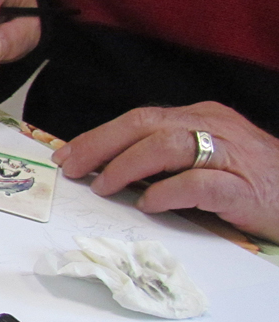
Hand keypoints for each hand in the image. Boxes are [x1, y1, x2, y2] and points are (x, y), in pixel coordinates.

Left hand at [52, 102, 278, 241]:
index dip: (98, 136)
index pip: (139, 118)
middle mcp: (213, 127)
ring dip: (127, 166)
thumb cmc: (253, 182)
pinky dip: (168, 192)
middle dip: (100, 145)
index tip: (67, 155)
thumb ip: (166, 159)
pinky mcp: (244, 188)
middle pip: (145, 124)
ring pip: (167, 146)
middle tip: (73, 168)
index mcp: (201, 117)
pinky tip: (149, 204)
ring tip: (104, 186)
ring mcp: (230, 155)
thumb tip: (111, 170)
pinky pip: (199, 183)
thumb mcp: (206, 158)